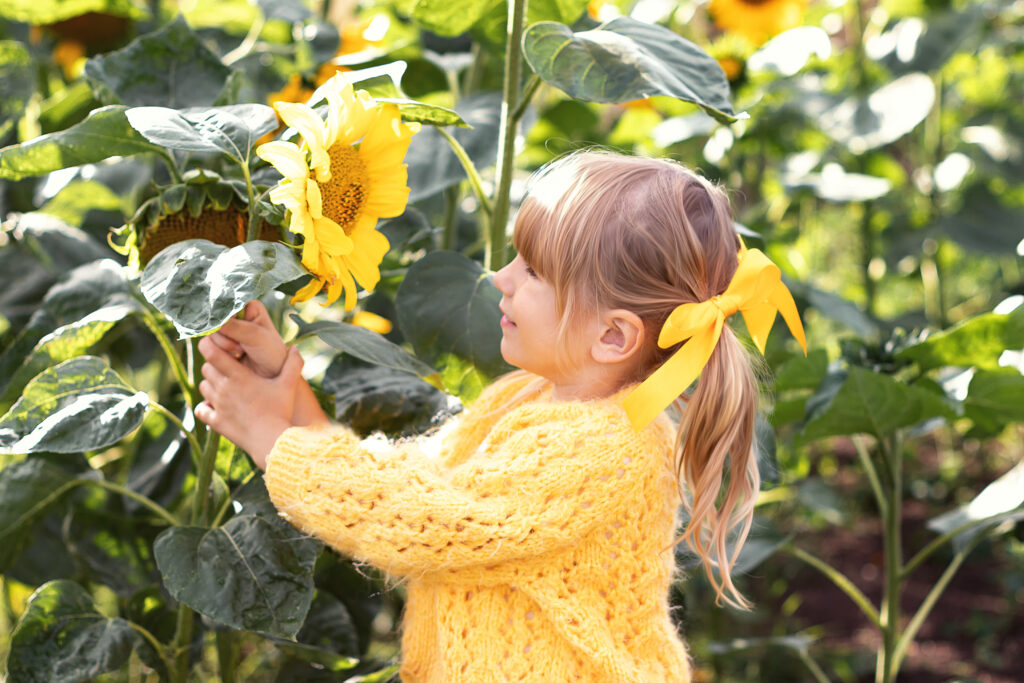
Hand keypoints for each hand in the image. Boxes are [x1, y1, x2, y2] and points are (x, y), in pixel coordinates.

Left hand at [195, 343, 304, 469]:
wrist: (271, 441)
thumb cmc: (281, 411)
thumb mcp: (289, 385)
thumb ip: (293, 365)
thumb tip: (295, 348)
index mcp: (239, 376)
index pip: (212, 352)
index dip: (210, 345)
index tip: (220, 346)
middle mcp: (224, 388)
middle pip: (206, 368)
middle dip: (215, 364)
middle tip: (229, 367)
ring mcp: (218, 406)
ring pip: (203, 386)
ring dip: (211, 383)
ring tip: (226, 386)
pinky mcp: (216, 422)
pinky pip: (200, 409)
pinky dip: (205, 406)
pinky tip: (216, 406)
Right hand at [205, 300, 286, 377]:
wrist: (271, 375)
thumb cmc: (271, 354)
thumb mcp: (256, 337)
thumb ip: (235, 327)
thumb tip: (213, 321)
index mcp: (248, 307)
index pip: (225, 304)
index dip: (225, 318)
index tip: (235, 331)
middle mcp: (236, 316)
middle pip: (213, 321)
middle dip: (225, 337)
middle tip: (241, 348)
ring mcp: (226, 331)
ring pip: (209, 334)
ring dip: (222, 347)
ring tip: (240, 353)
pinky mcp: (219, 345)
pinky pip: (207, 346)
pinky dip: (219, 354)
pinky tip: (234, 358)